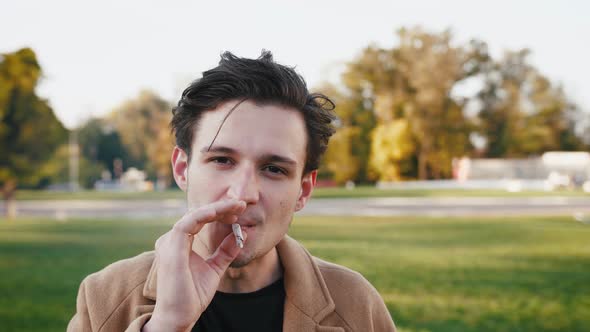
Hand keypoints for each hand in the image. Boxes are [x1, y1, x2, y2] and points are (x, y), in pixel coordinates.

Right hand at [142, 199, 246, 331]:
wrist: (180, 317)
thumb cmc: (193, 295)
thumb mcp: (215, 269)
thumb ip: (225, 251)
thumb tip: (241, 235)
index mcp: (179, 243)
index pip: (200, 219)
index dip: (220, 212)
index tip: (239, 211)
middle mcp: (172, 240)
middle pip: (197, 214)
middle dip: (221, 207)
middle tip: (241, 204)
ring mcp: (169, 243)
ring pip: (194, 215)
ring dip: (216, 208)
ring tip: (236, 207)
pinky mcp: (171, 248)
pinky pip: (187, 224)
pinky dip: (204, 215)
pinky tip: (220, 212)